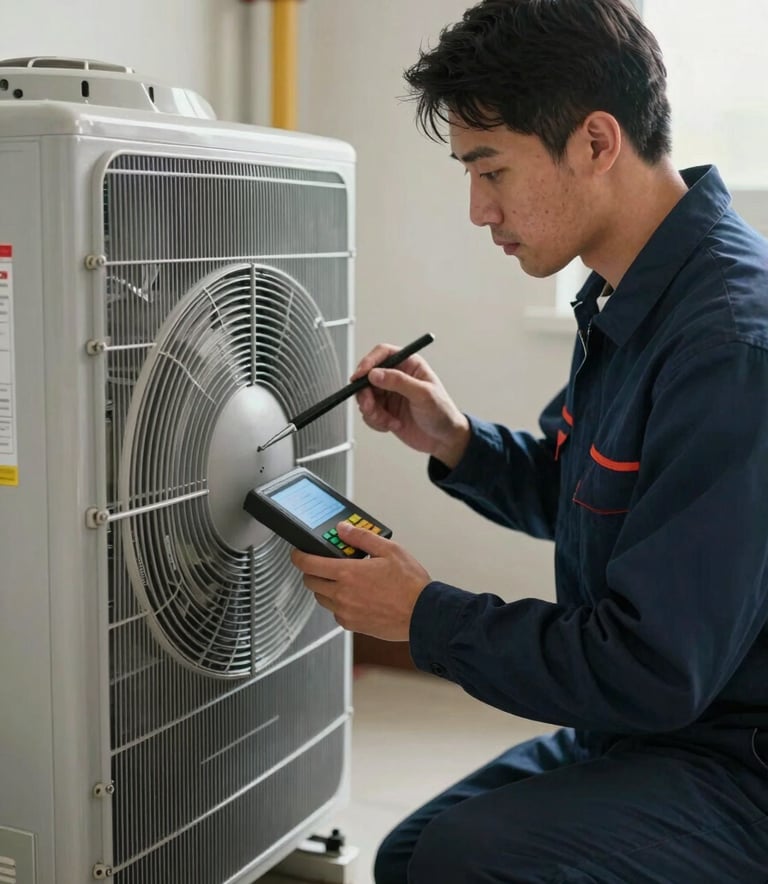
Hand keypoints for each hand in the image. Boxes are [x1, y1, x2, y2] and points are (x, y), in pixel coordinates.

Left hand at [290, 522, 430, 640]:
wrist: (423, 615)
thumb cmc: (410, 584)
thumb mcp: (389, 550)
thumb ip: (361, 538)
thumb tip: (343, 529)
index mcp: (348, 573)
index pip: (308, 564)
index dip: (298, 556)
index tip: (297, 553)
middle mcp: (342, 594)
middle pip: (311, 582)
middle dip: (312, 571)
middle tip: (323, 564)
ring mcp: (346, 612)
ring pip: (322, 598)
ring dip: (325, 587)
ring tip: (343, 580)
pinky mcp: (353, 625)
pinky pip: (336, 613)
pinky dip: (339, 603)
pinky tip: (355, 596)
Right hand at [353, 343, 470, 467]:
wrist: (444, 440)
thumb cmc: (442, 413)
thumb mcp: (423, 394)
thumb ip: (399, 382)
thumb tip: (375, 374)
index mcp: (409, 365)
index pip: (382, 354)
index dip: (368, 362)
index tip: (360, 376)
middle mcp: (397, 377)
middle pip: (368, 376)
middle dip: (366, 393)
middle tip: (369, 406)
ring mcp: (389, 394)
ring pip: (365, 396)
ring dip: (372, 411)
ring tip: (388, 421)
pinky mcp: (384, 410)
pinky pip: (368, 413)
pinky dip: (375, 421)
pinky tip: (392, 425)